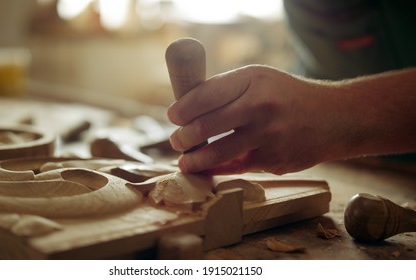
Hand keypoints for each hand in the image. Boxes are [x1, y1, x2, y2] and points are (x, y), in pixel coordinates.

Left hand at [167, 65, 342, 174]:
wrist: (336, 118)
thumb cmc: (289, 97)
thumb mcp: (260, 80)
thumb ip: (227, 90)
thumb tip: (187, 108)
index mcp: (252, 80)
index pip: (204, 95)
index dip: (182, 109)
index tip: (172, 117)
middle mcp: (260, 106)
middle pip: (206, 126)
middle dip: (183, 138)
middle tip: (176, 141)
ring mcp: (269, 136)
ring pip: (218, 152)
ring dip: (194, 160)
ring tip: (184, 162)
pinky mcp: (275, 160)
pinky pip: (238, 167)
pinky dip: (218, 169)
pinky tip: (206, 169)